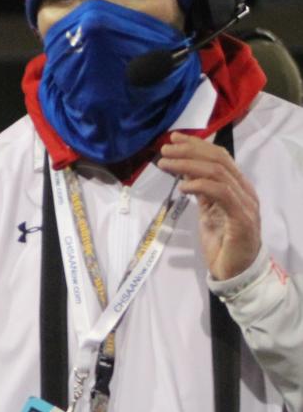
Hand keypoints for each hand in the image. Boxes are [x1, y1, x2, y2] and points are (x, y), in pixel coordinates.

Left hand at [158, 132, 261, 281]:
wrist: (236, 271)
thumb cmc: (222, 242)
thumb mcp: (207, 211)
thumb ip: (201, 191)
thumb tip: (184, 169)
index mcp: (238, 186)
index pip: (219, 157)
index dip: (197, 145)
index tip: (173, 139)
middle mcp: (244, 191)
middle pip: (218, 160)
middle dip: (189, 151)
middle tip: (165, 149)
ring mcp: (245, 203)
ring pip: (218, 173)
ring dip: (188, 165)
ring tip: (165, 164)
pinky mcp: (241, 218)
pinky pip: (222, 194)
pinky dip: (200, 186)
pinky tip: (182, 186)